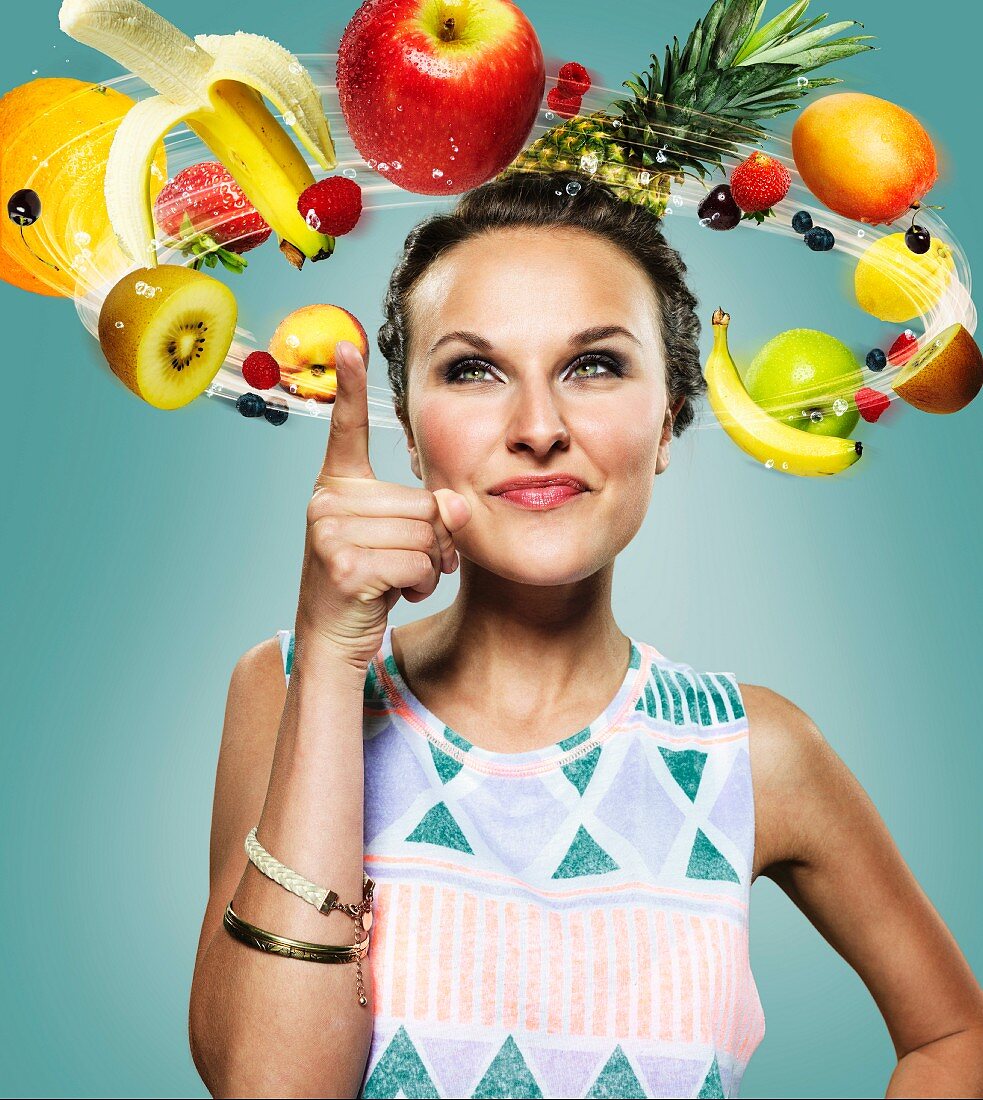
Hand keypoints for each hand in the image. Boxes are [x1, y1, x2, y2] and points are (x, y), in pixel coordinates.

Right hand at [294, 339, 470, 671]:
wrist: (335, 640)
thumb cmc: (372, 583)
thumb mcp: (401, 539)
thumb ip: (430, 513)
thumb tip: (456, 506)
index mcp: (336, 487)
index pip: (345, 430)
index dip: (349, 387)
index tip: (348, 345)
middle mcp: (326, 503)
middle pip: (422, 503)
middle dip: (433, 541)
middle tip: (407, 564)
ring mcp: (330, 534)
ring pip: (426, 535)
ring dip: (429, 565)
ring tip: (396, 578)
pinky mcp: (345, 567)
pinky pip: (419, 564)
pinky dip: (421, 584)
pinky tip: (392, 594)